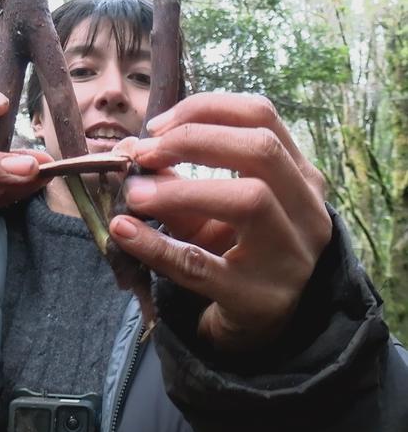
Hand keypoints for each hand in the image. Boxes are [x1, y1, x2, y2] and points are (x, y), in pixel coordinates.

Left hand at [109, 93, 331, 351]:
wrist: (256, 322)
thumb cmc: (234, 251)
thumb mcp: (209, 209)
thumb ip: (176, 178)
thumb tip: (127, 149)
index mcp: (299, 176)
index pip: (261, 116)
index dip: (204, 109)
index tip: (156, 126)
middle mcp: (308, 211)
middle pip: (261, 149)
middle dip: (194, 140)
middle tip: (144, 153)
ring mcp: (290, 257)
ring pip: (250, 201)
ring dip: (182, 189)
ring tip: (135, 193)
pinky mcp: (258, 299)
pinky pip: (202, 266)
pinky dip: (157, 245)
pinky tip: (124, 230)